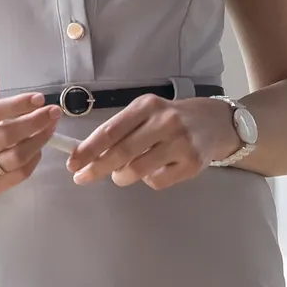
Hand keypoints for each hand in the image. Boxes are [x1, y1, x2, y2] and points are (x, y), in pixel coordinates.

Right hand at [0, 69, 61, 198]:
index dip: (17, 105)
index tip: (39, 99)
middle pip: (5, 137)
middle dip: (35, 122)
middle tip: (53, 113)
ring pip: (14, 158)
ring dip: (38, 142)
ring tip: (50, 129)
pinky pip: (16, 176)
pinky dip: (32, 161)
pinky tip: (38, 148)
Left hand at [68, 95, 239, 189]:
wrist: (214, 123)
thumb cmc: (170, 118)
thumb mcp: (146, 113)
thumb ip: (121, 130)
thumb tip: (89, 155)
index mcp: (147, 106)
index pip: (111, 130)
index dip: (88, 149)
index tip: (73, 163)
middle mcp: (165, 122)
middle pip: (122, 152)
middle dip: (97, 168)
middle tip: (82, 178)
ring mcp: (180, 143)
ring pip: (138, 170)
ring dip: (122, 176)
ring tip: (122, 174)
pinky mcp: (191, 164)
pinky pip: (157, 181)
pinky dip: (148, 180)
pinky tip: (155, 169)